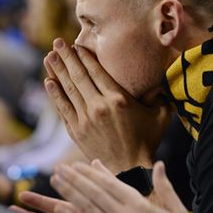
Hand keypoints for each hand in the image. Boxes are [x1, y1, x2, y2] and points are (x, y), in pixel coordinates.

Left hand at [43, 38, 169, 172]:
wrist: (130, 170)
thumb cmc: (146, 141)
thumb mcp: (160, 116)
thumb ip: (160, 96)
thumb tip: (164, 79)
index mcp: (119, 99)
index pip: (97, 71)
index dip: (85, 56)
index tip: (76, 44)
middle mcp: (99, 106)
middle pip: (79, 76)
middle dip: (66, 57)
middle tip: (57, 42)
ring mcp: (85, 119)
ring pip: (68, 89)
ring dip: (57, 71)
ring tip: (48, 56)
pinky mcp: (76, 131)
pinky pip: (62, 108)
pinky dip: (54, 95)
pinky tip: (48, 82)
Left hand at [49, 159, 195, 212]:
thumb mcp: (177, 209)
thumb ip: (165, 185)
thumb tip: (159, 164)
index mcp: (139, 206)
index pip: (110, 184)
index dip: (92, 173)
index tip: (77, 163)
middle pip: (94, 193)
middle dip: (75, 179)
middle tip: (60, 168)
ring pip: (87, 208)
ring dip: (70, 192)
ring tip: (56, 180)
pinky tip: (60, 208)